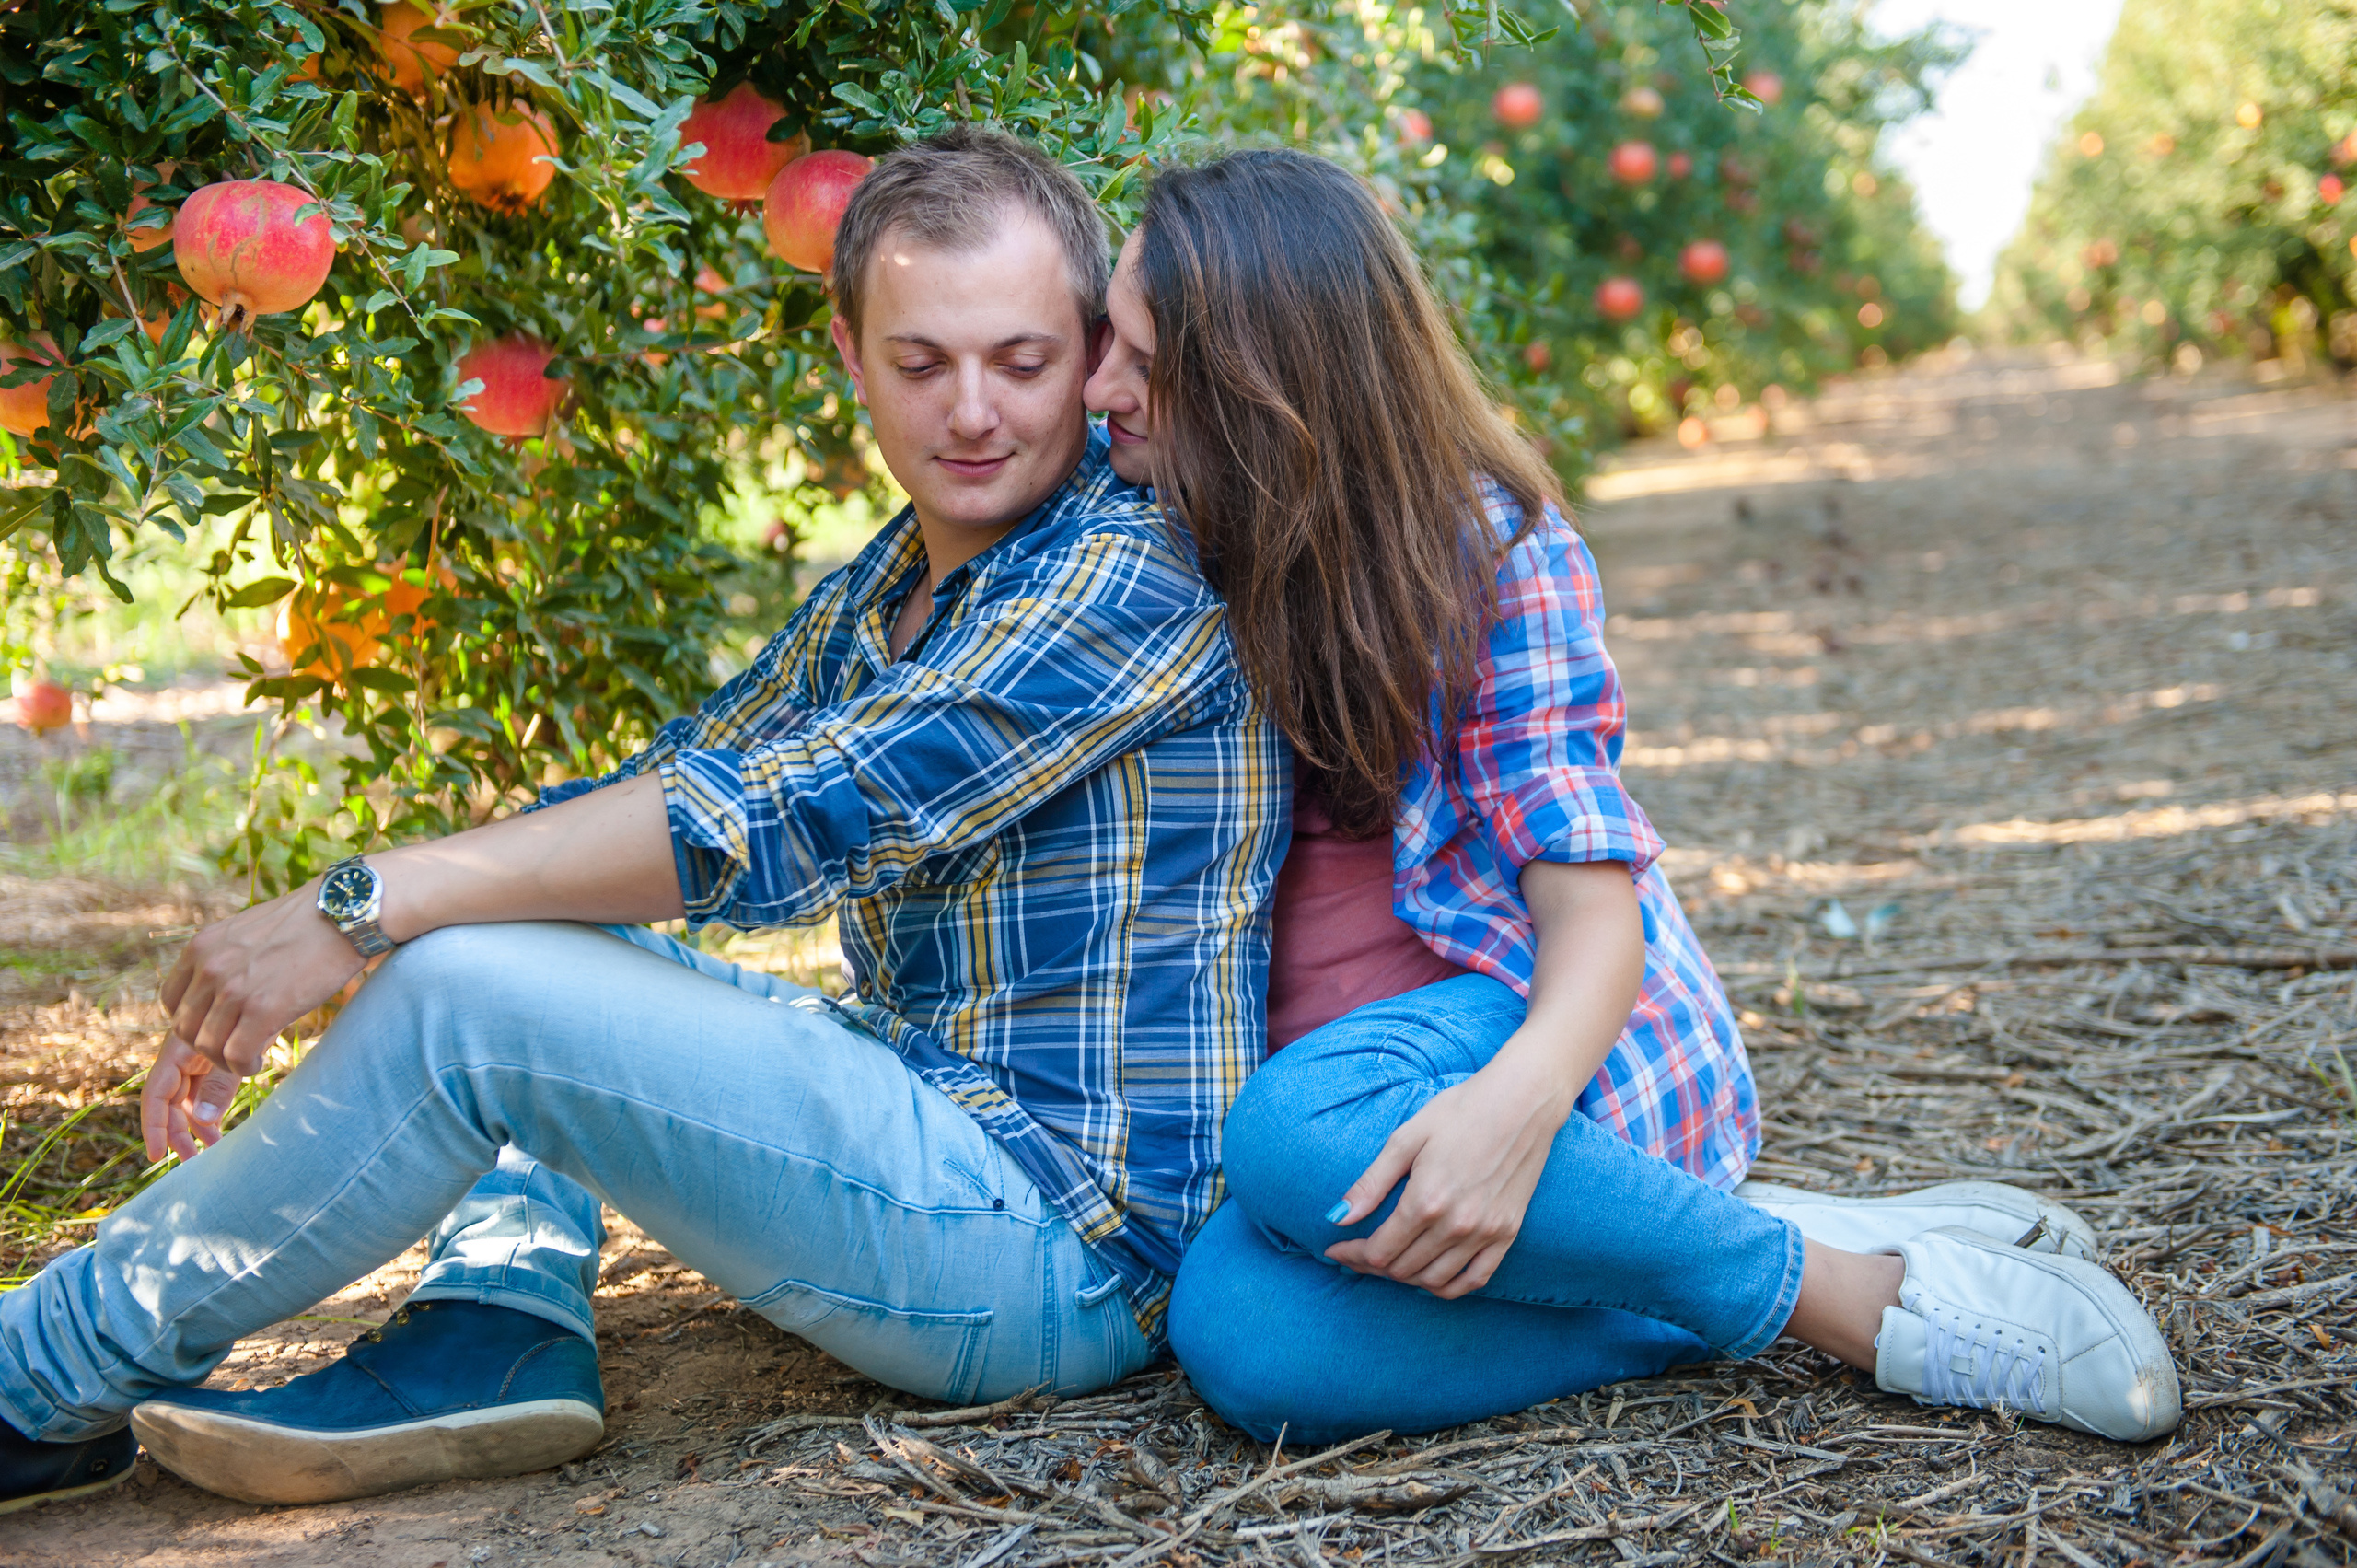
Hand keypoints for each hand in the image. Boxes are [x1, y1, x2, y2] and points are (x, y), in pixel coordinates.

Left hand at [141, 881, 364, 1160]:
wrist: (344, 913)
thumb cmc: (306, 922)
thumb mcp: (248, 932)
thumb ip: (225, 959)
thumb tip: (223, 994)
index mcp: (201, 947)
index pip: (171, 1001)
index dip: (191, 1022)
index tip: (215, 1027)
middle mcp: (210, 968)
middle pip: (185, 1029)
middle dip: (207, 1045)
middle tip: (233, 1048)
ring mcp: (234, 990)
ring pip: (207, 1047)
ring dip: (226, 1060)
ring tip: (248, 1058)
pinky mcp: (264, 1009)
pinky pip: (236, 1055)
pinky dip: (244, 1067)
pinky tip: (258, 1061)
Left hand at [1322, 1046, 1574, 1298]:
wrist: (1522, 1101)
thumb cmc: (1460, 1111)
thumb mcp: (1406, 1139)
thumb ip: (1371, 1184)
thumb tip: (1336, 1218)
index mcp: (1425, 1200)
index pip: (1378, 1252)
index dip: (1352, 1255)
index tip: (1336, 1249)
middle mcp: (1456, 1224)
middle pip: (1402, 1269)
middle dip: (1373, 1265)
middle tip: (1359, 1251)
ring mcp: (1486, 1232)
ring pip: (1434, 1280)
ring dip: (1406, 1277)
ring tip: (1391, 1260)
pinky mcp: (1508, 1233)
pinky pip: (1474, 1280)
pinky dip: (1447, 1286)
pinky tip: (1430, 1276)